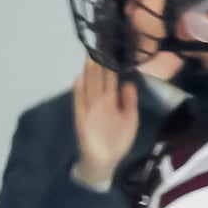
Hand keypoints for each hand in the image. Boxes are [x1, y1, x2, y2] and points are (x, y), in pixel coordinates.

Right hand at [71, 58, 140, 188]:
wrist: (106, 161)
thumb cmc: (118, 140)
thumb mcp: (130, 120)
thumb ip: (130, 102)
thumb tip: (129, 82)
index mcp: (112, 102)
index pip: (111, 81)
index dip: (111, 67)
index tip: (112, 51)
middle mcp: (100, 102)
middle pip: (98, 81)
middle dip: (98, 65)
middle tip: (99, 46)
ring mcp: (90, 110)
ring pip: (89, 88)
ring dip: (88, 74)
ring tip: (89, 58)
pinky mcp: (82, 119)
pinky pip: (79, 104)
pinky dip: (78, 92)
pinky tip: (77, 80)